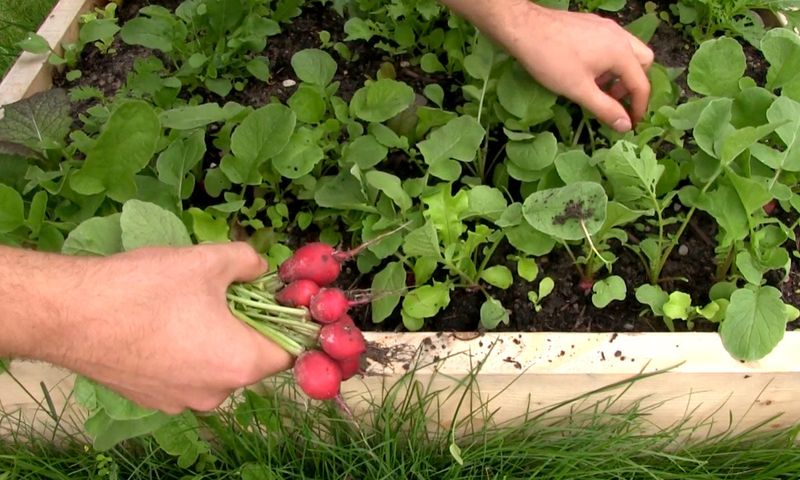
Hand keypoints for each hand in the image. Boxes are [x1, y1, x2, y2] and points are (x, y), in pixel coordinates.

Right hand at [37, 243, 291, 413]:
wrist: (71, 315)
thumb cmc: (146, 288)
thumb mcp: (209, 260)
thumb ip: (248, 261)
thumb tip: (260, 266)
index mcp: (241, 363)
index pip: (287, 352)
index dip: (284, 324)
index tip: (270, 300)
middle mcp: (216, 393)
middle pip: (250, 361)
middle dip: (245, 328)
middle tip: (225, 295)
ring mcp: (181, 402)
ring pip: (216, 368)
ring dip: (213, 340)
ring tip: (189, 306)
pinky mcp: (152, 400)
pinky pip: (185, 376)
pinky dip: (184, 353)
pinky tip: (162, 325)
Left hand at [494, 4, 653, 130]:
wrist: (524, 28)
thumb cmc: (551, 60)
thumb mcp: (579, 90)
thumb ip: (605, 108)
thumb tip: (625, 125)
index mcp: (621, 52)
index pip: (641, 84)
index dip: (638, 107)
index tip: (631, 124)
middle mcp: (619, 35)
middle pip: (642, 62)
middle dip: (633, 84)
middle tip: (614, 100)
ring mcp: (605, 27)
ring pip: (627, 51)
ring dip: (620, 72)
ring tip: (598, 87)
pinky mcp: (591, 24)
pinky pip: (611, 43)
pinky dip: (608, 60)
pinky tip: (586, 71)